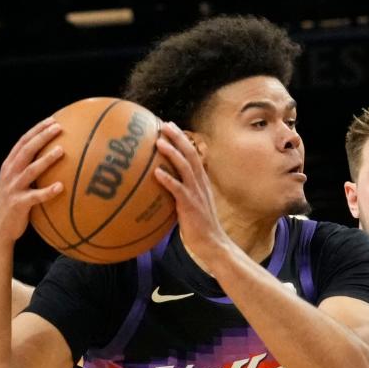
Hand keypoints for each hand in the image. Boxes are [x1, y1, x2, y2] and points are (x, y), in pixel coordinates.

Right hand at [0, 117, 65, 244]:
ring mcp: (13, 188)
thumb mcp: (18, 183)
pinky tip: (61, 187)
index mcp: (9, 165)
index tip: (53, 120)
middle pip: (26, 150)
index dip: (37, 130)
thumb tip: (55, 158)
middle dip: (42, 137)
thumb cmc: (15, 203)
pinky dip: (48, 191)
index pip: (23, 142)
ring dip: (46, 159)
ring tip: (62, 150)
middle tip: (60, 128)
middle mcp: (9, 173)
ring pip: (31, 170)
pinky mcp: (19, 204)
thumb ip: (30, 170)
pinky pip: (36, 196)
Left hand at [153, 122, 230, 261]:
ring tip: (159, 141)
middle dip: (178, 138)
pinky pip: (178, 190)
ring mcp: (196, 193)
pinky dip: (168, 180)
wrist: (212, 243)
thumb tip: (161, 185)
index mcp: (201, 181)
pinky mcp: (191, 205)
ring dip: (172, 153)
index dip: (182, 139)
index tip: (169, 126)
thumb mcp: (191, 204)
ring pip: (185, 167)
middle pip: (190, 154)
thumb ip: (179, 192)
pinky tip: (156, 173)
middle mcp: (200, 183)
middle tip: (164, 124)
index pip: (193, 154)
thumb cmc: (198, 226)